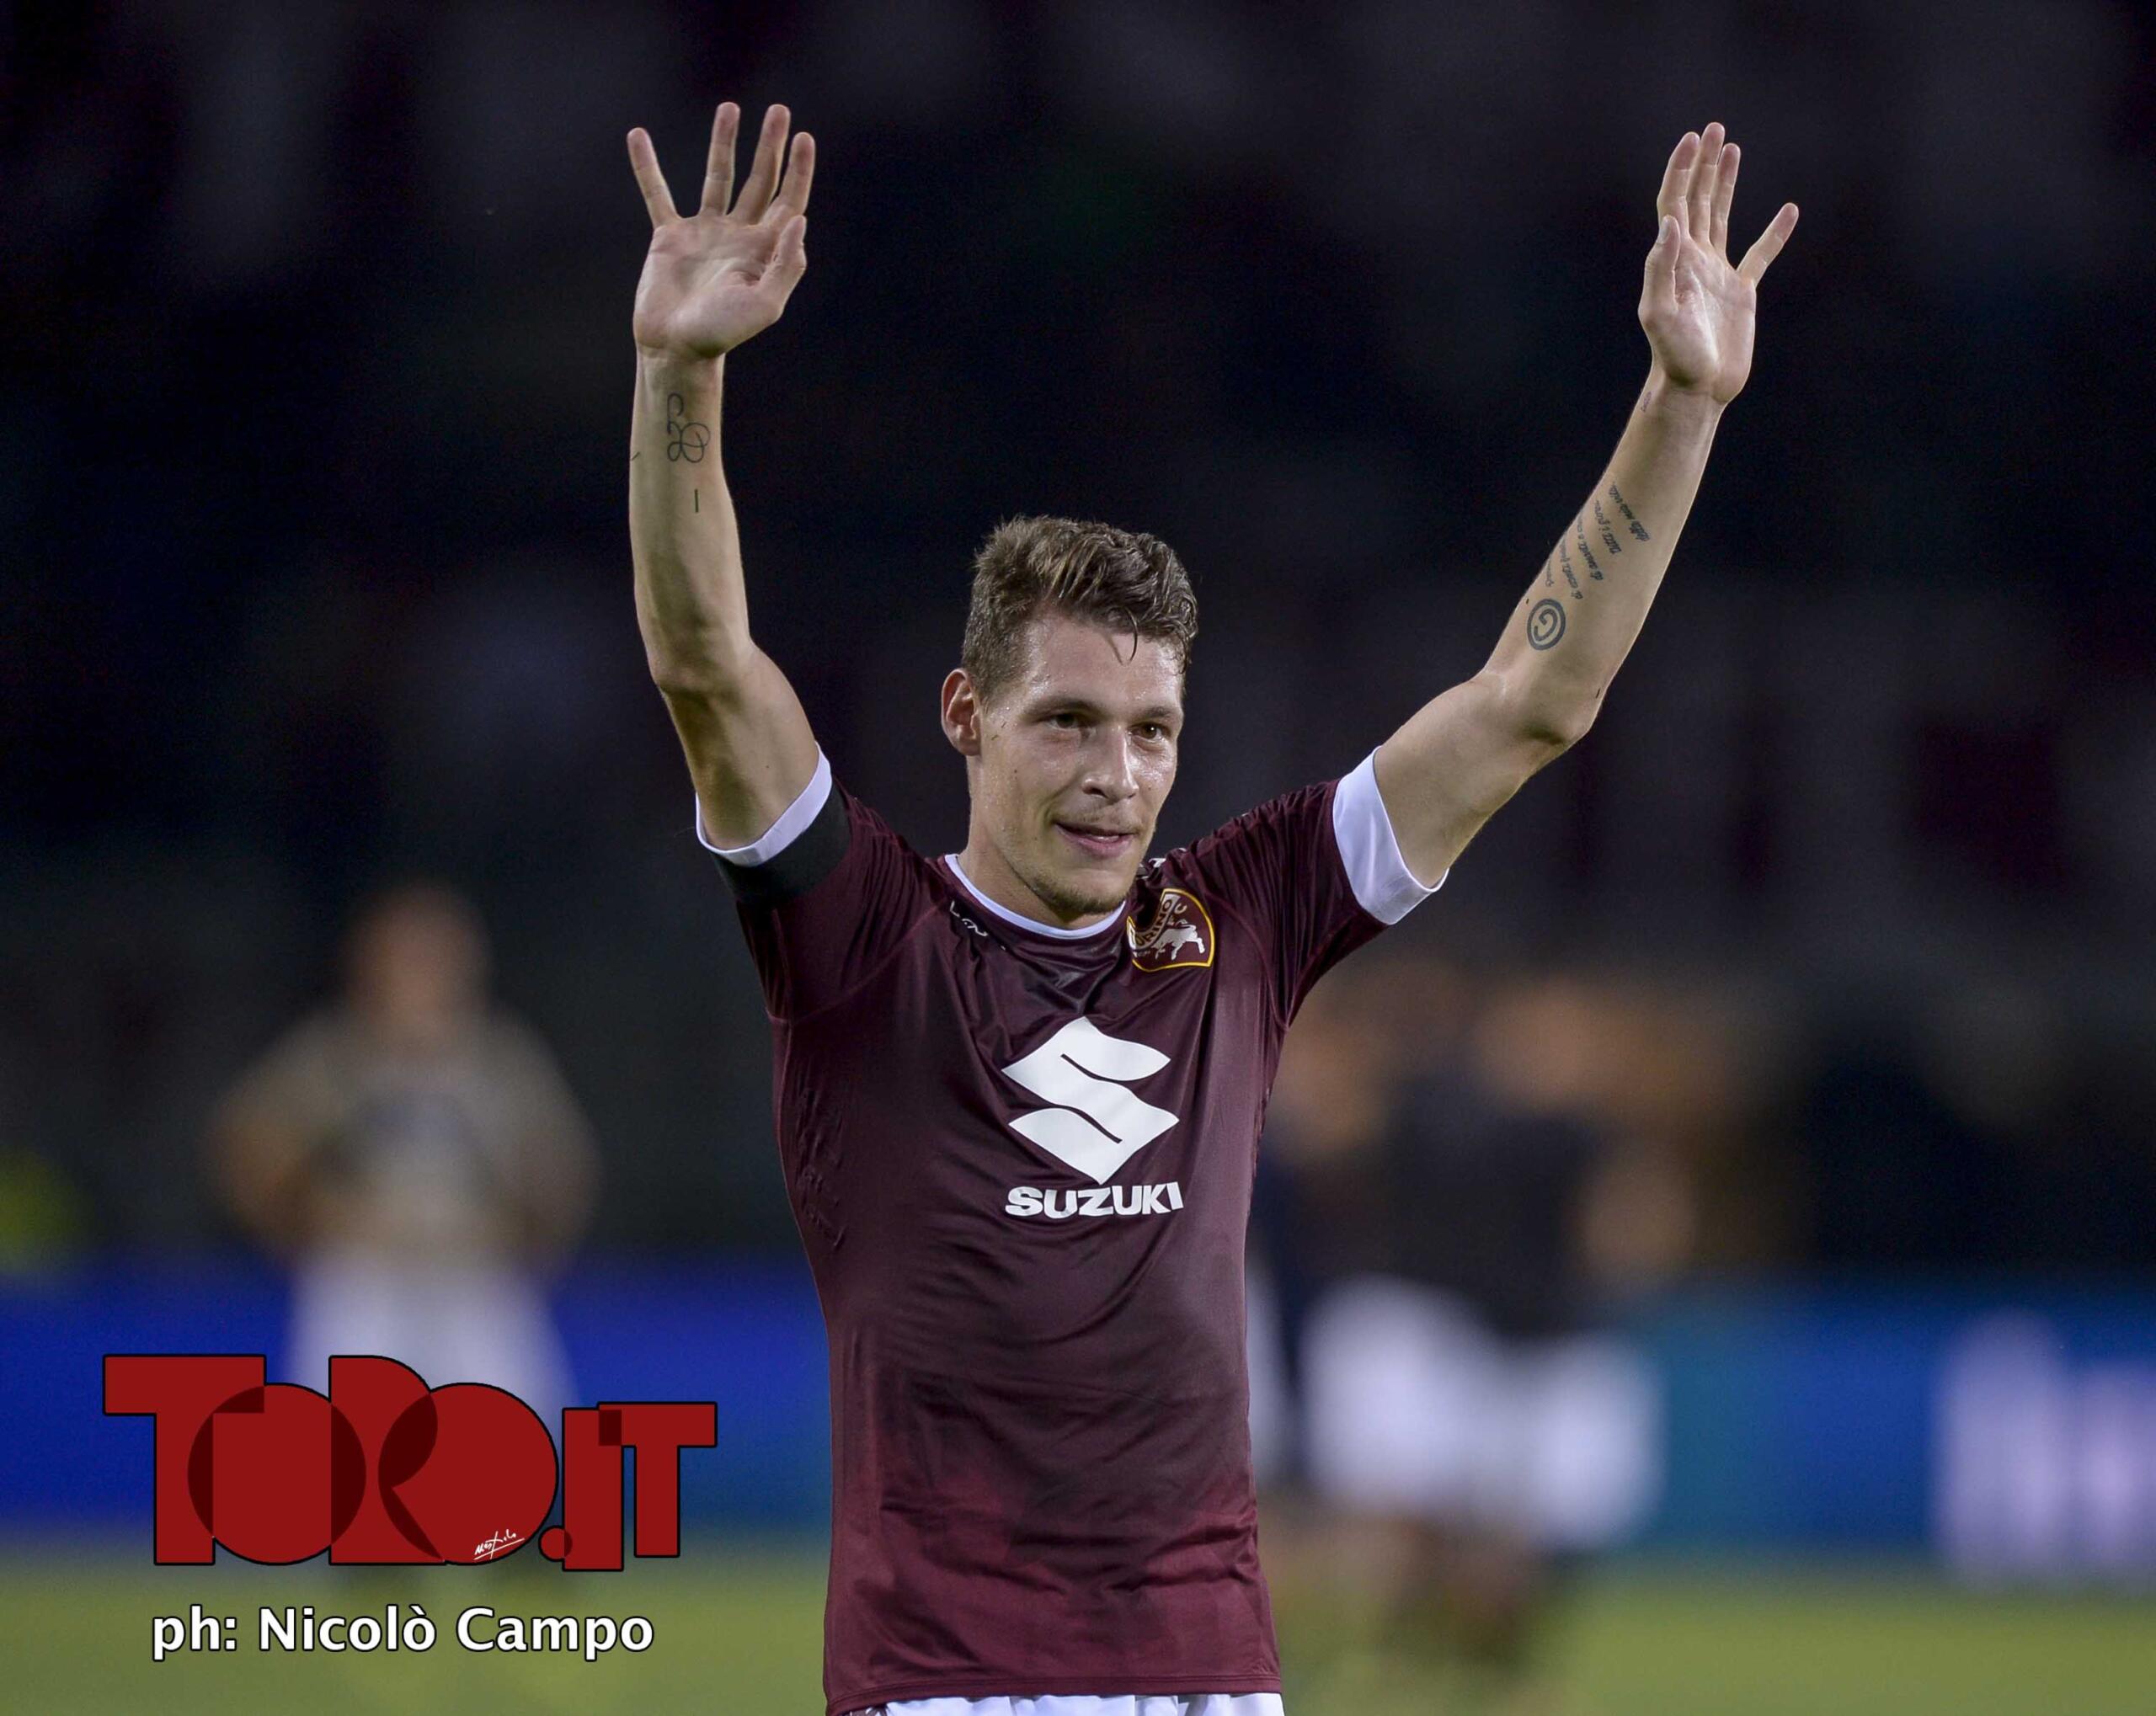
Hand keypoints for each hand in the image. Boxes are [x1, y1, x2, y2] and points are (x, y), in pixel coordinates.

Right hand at [628, 103, 813, 359]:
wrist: (676, 348)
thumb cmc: (722, 334)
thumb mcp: (764, 305)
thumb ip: (785, 265)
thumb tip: (799, 219)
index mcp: (764, 250)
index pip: (788, 201)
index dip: (798, 170)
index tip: (804, 137)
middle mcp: (738, 236)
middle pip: (760, 181)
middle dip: (770, 146)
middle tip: (778, 110)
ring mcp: (704, 234)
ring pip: (718, 178)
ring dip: (723, 143)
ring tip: (729, 108)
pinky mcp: (669, 238)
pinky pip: (658, 194)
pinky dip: (648, 167)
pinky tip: (638, 136)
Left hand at [1639, 122, 1797, 403]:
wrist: (1697, 389)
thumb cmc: (1675, 356)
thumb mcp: (1661, 313)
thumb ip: (1662, 269)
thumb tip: (1671, 223)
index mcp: (1675, 260)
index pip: (1675, 204)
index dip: (1682, 170)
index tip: (1694, 138)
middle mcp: (1694, 260)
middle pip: (1698, 200)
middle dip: (1704, 164)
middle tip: (1714, 128)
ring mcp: (1718, 274)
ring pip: (1722, 217)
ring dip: (1726, 183)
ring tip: (1733, 149)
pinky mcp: (1740, 292)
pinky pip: (1760, 254)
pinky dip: (1775, 233)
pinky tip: (1790, 211)